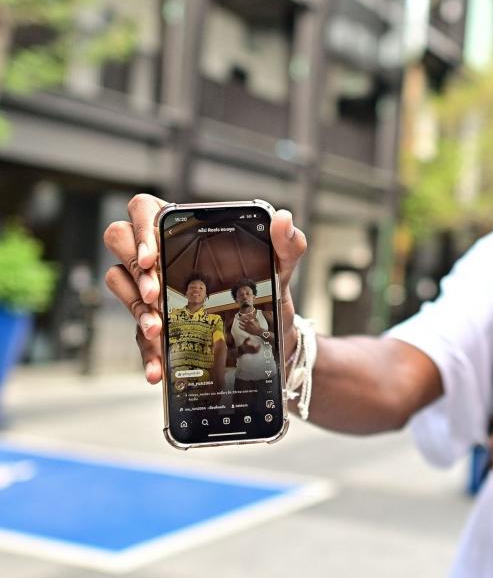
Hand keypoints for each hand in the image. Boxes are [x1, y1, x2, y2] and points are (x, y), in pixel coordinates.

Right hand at [103, 194, 307, 383]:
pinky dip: (146, 351)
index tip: (152, 258)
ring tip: (157, 330)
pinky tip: (158, 367)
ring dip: (135, 308)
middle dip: (135, 270)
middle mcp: (161, 254)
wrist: (271, 333)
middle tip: (157, 295)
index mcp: (185, 230)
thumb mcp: (282, 267)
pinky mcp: (155, 320)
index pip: (144, 210)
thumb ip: (287, 242)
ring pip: (120, 283)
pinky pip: (137, 332)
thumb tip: (283, 219)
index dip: (140, 230)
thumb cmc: (268, 288)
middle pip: (119, 241)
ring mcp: (152, 287)